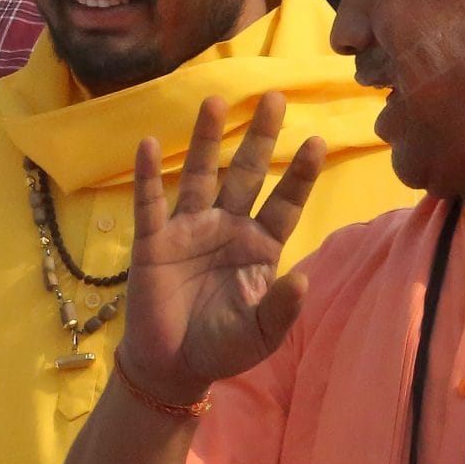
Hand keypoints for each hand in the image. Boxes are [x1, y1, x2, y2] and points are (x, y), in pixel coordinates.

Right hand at [120, 92, 325, 403]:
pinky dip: (148, 175)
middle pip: (246, 173)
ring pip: (200, 175)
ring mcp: (190, 230)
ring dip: (206, 140)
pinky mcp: (154, 241)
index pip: (285, 203)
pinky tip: (148, 144)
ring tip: (215, 101)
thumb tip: (304, 279)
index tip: (316, 142)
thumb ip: (280, 309)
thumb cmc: (223, 348)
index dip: (299, 174)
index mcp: (260, 246)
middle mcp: (228, 227)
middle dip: (259, 137)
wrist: (173, 365)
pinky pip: (150, 203)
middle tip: (274, 98)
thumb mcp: (260, 335)